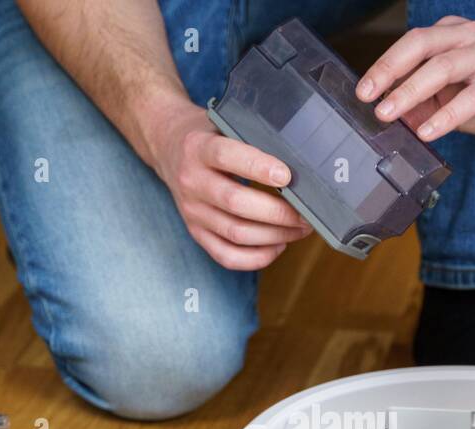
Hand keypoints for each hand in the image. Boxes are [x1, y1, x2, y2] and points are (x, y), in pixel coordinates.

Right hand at [149, 104, 312, 269]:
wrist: (168, 148)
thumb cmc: (208, 136)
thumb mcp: (223, 125)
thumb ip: (251, 140)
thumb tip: (298, 166)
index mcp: (198, 148)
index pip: (226, 156)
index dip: (257, 168)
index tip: (287, 176)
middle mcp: (191, 181)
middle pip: (236, 203)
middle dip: (278, 213)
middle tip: (306, 215)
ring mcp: (192, 211)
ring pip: (236, 233)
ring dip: (274, 236)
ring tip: (299, 230)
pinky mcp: (195, 232)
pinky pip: (226, 256)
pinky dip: (256, 257)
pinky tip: (277, 246)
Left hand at [356, 16, 474, 141]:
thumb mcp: (451, 99)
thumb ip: (422, 104)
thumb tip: (389, 117)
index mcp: (452, 35)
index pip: (411, 43)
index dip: (384, 64)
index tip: (362, 90)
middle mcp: (469, 38)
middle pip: (421, 45)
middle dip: (390, 71)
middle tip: (368, 97)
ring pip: (443, 67)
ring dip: (411, 91)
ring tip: (389, 114)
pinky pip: (471, 96)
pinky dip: (446, 114)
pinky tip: (428, 131)